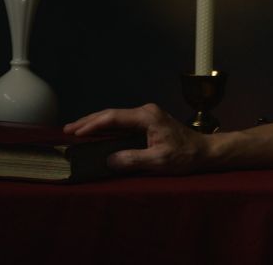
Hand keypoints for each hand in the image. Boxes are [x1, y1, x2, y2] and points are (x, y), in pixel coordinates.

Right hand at [63, 104, 205, 173]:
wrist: (205, 151)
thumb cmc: (185, 155)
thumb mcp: (159, 160)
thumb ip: (133, 159)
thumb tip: (109, 160)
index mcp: (147, 116)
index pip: (113, 118)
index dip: (92, 124)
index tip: (75, 132)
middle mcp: (145, 111)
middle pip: (111, 114)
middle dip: (88, 121)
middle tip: (67, 130)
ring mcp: (147, 115)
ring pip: (115, 117)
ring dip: (96, 123)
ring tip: (76, 130)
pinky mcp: (148, 122)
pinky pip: (122, 123)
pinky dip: (107, 127)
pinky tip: (96, 133)